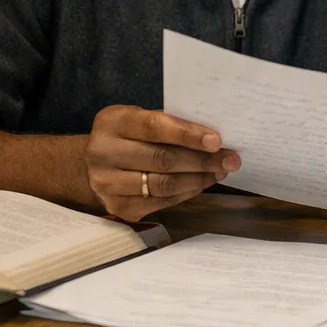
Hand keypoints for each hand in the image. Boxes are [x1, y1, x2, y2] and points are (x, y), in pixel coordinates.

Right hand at [84, 105, 240, 220]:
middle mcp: (103, 153)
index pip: (154, 127)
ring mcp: (106, 184)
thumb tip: (215, 138)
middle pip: (162, 159)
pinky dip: (187, 192)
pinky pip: (161, 202)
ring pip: (164, 184)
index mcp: (112, 122)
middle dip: (202, 160)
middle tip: (230, 159)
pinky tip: (202, 183)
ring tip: (220, 171)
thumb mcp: (140, 119)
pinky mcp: (117, 207)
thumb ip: (170, 124)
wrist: (96, 164)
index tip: (217, 141)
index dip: (187, 135)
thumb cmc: (130, 135)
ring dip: (198, 179)